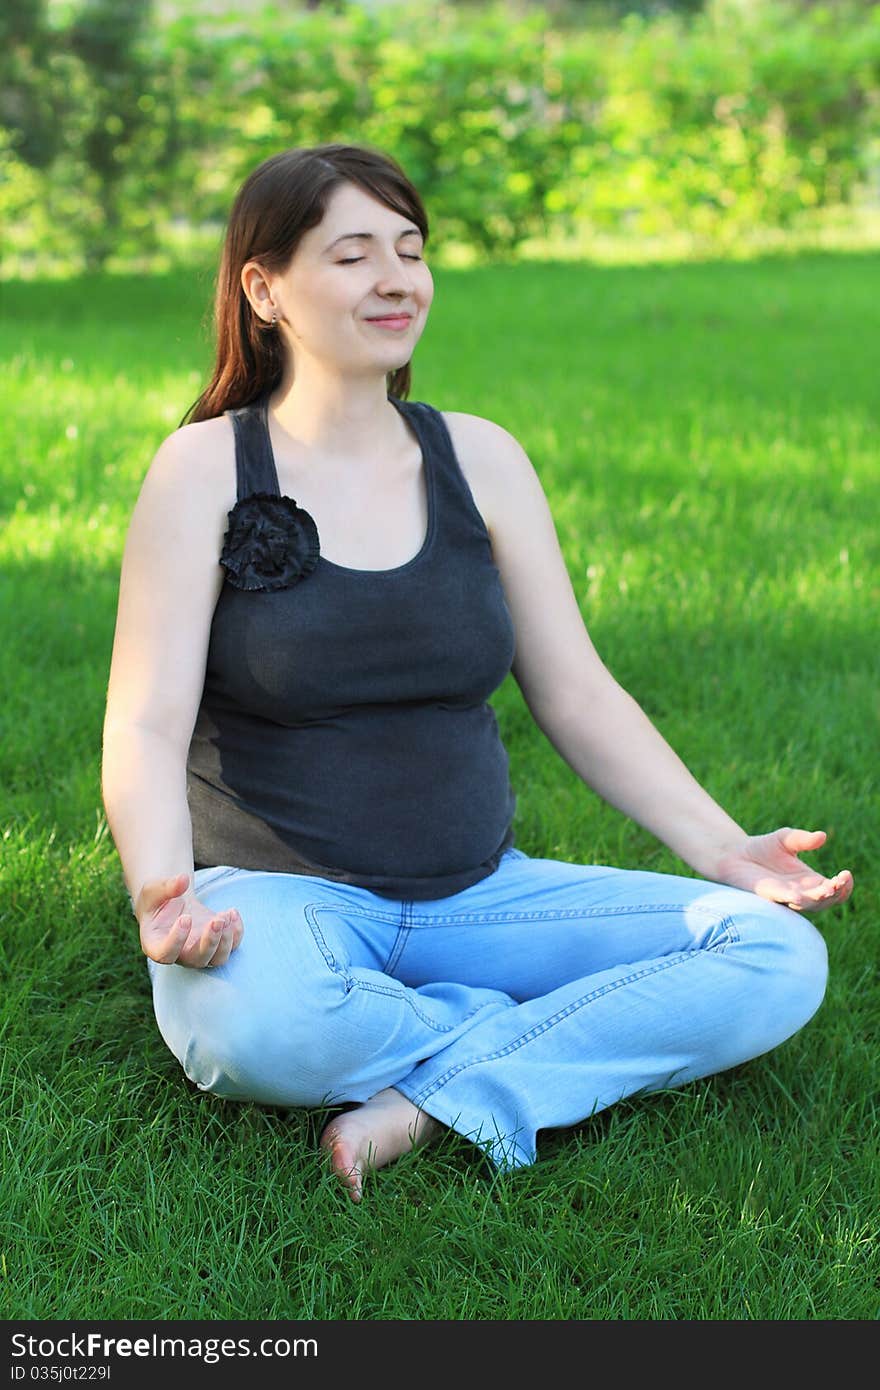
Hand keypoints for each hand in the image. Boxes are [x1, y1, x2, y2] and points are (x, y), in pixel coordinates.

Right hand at [135, 872, 243, 967]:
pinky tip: (232, 912)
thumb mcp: (153, 890)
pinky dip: (237, 932)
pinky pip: (232, 946)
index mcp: (156, 945)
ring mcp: (200, 952)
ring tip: (225, 915)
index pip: (166, 954)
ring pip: (218, 959)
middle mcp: (180, 955)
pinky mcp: (217, 944)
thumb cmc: (157, 901)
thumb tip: (183, 880)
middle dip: (210, 941)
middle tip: (217, 920)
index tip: (185, 918)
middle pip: (198, 960)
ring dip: (226, 940)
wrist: (171, 905)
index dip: (177, 940)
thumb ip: (165, 887)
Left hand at [712, 828, 852, 912]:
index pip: (836, 889)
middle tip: (839, 881)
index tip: (846, 873)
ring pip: (809, 905)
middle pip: (827, 900)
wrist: (735, 854)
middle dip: (836, 892)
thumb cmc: (763, 848)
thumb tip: (822, 836)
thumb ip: (804, 839)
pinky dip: (792, 900)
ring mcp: (787, 896)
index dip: (844, 885)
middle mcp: (803, 892)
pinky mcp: (770, 896)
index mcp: (811, 880)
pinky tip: (798, 895)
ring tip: (828, 888)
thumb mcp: (786, 838)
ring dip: (819, 898)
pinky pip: (784, 901)